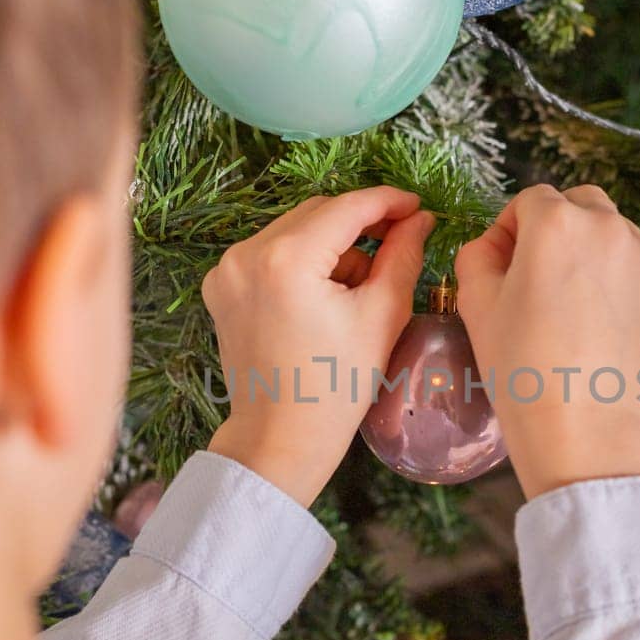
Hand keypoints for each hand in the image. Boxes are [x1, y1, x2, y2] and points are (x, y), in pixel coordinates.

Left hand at [202, 186, 433, 504]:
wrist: (280, 438)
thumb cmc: (337, 386)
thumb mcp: (382, 316)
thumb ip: (402, 255)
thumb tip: (418, 219)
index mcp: (286, 259)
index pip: (346, 208)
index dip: (387, 202)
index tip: (417, 206)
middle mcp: (246, 254)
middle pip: (316, 213)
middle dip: (359, 224)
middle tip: (399, 239)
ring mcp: (227, 270)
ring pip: (294, 231)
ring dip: (331, 244)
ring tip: (361, 284)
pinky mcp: (221, 287)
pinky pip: (271, 254)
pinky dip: (302, 262)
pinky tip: (326, 294)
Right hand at [455, 184, 639, 499]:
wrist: (582, 425)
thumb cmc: (521, 365)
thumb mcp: (476, 304)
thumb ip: (477, 253)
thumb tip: (495, 244)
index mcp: (556, 223)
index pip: (529, 199)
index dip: (509, 228)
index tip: (502, 265)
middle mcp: (607, 228)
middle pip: (577, 202)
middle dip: (554, 226)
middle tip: (535, 275)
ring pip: (609, 230)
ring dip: (586, 247)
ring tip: (567, 300)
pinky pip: (632, 262)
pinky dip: (612, 275)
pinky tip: (593, 319)